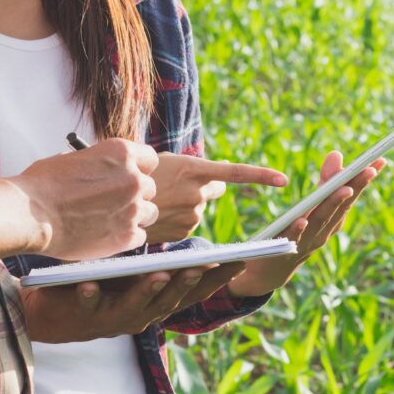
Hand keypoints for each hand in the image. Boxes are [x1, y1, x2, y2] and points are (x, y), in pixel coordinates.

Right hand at [11, 139, 158, 260]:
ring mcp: (132, 208)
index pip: (150, 159)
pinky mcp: (127, 235)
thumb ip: (97, 165)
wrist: (30, 215)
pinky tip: (106, 237)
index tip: (130, 178)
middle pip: (150, 189)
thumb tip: (102, 170)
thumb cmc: (42, 186)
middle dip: (134, 196)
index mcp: (120, 153)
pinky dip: (126, 239)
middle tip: (115, 205)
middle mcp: (133, 178)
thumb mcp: (72, 160)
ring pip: (149, 214)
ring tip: (109, 222)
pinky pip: (140, 237)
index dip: (139, 170)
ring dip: (134, 218)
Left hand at [21, 264, 242, 342]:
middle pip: (172, 300)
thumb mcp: (134, 270)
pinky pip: (90, 306)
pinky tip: (90, 285)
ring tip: (158, 274)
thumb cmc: (101, 284)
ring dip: (149, 291)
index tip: (240, 261)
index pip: (195, 290)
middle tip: (202, 264)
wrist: (55, 313)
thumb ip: (160, 255)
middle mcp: (144, 315)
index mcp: (158, 302)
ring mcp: (116, 319)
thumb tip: (190, 216)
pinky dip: (91, 296)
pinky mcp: (87, 318)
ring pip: (137, 307)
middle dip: (188, 283)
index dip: (218, 278)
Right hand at [146, 153, 286, 242]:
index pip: (235, 173)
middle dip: (204, 187)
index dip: (261, 176)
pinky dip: (177, 220)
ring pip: (199, 208)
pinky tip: (160, 215)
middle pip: (215, 190)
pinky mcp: (183, 232)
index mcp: (193, 169)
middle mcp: (196, 192)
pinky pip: (188, 224)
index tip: (283, 179)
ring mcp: (190, 215)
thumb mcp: (162, 162)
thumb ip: (195, 168)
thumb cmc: (136, 177)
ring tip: (161, 200)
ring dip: (187, 204)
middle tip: (180, 184)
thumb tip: (222, 173)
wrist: (111, 203)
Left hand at [228, 151, 385, 297]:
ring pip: (322, 220)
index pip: (350, 195)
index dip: (364, 178)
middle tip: (368, 169)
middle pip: (340, 206)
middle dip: (355, 187)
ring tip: (344, 189)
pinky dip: (299, 229)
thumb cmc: (297, 231)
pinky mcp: (285, 249)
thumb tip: (336, 153)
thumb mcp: (312, 206)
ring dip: (333, 205)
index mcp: (332, 219)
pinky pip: (293, 238)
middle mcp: (324, 231)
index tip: (379, 160)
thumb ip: (324, 182)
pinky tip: (302, 219)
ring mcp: (307, 241)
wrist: (273, 267)